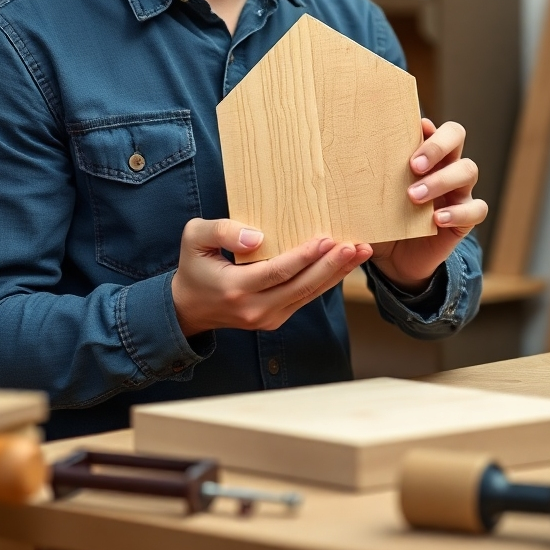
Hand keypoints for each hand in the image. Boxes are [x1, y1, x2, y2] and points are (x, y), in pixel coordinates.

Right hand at [170, 218, 371, 337]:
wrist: (189, 308)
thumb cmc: (194, 266)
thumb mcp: (194, 238)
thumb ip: (222, 231)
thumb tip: (258, 237)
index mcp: (235, 289)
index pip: (276, 273)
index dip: (303, 257)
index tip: (326, 239)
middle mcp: (255, 310)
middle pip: (301, 287)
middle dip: (331, 266)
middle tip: (355, 246)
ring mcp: (267, 318)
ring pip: (309, 295)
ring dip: (337, 274)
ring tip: (360, 253)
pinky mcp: (276, 319)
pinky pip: (306, 298)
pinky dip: (326, 281)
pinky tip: (343, 264)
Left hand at [369, 119, 486, 293]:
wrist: (394, 261)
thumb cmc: (380, 220)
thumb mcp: (367, 198)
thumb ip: (360, 179)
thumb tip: (325, 162)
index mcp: (421, 153)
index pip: (431, 124)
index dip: (427, 124)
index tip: (414, 127)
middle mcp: (444, 165)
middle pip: (456, 135)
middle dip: (437, 145)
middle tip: (414, 164)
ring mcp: (458, 190)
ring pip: (468, 170)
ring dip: (441, 180)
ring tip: (414, 196)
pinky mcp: (465, 218)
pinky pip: (476, 209)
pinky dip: (459, 212)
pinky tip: (437, 219)